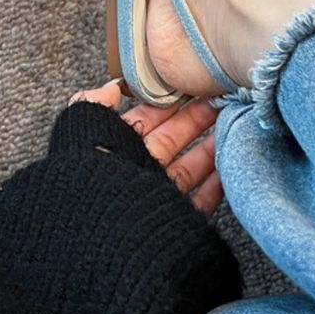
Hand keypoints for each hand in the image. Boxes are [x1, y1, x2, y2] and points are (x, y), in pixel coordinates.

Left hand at [70, 80, 222, 215]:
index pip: (146, 120)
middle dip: (196, 120)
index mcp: (115, 147)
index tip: (190, 88)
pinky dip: (216, 186)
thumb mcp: (83, 127)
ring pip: (188, 167)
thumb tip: (111, 87)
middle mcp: (135, 170)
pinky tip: (228, 169)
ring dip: (210, 148)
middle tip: (220, 103)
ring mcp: (154, 195)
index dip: (168, 103)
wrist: (97, 226)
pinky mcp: (170, 219)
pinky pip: (199, 201)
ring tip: (232, 128)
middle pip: (172, 139)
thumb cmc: (87, 175)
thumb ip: (93, 103)